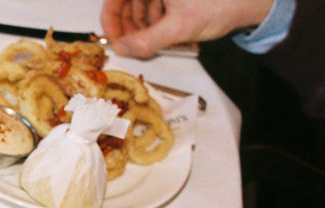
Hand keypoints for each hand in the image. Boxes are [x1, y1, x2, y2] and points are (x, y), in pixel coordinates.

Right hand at [100, 0, 274, 57]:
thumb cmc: (220, 5)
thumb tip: (121, 50)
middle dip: (128, 25)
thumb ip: (146, 41)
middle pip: (127, 1)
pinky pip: (155, 5)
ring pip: (141, 4)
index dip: (110, 19)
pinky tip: (164, 33)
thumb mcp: (179, 28)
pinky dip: (155, 21)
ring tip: (152, 42)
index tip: (114, 39)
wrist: (251, 2)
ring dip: (142, 26)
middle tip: (131, 46)